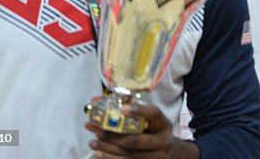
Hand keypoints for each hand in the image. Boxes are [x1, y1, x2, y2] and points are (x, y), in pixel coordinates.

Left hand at [85, 102, 199, 157]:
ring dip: (108, 149)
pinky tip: (99, 154)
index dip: (139, 111)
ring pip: (128, 155)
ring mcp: (156, 157)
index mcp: (164, 124)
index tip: (123, 108)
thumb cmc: (155, 132)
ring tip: (93, 142)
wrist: (166, 151)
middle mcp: (163, 142)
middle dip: (114, 136)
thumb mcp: (153, 121)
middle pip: (136, 140)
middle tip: (97, 130)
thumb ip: (139, 115)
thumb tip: (115, 105)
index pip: (154, 113)